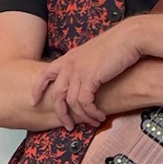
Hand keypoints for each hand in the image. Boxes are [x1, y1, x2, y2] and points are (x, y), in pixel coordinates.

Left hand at [30, 22, 146, 127]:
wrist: (128, 38)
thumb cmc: (116, 45)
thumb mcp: (92, 54)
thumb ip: (83, 65)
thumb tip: (84, 78)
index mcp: (68, 58)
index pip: (45, 74)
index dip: (38, 89)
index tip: (34, 101)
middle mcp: (70, 64)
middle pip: (56, 95)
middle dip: (61, 113)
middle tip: (68, 125)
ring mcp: (78, 71)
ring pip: (71, 102)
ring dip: (83, 116)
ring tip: (93, 121)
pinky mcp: (90, 78)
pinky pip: (85, 103)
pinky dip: (91, 113)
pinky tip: (99, 116)